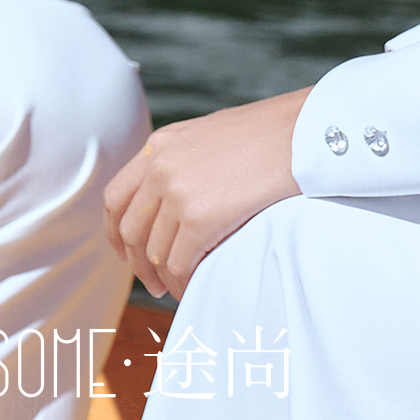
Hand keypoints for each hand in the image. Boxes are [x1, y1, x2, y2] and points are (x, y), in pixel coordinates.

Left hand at [100, 86, 307, 296]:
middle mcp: (160, 166)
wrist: (302, 132)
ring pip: (153, 251)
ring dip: (161, 276)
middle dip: (137, 262)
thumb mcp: (210, 137)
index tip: (128, 252)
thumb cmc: (269, 135)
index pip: (116, 197)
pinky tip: (193, 286)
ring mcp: (177, 192)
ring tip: (173, 288)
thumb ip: (184, 162)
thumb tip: (174, 200)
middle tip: (152, 281)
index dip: (117, 232)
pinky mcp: (200, 217)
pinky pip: (180, 263)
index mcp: (160, 146)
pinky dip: (183, 282)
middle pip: (130, 228)